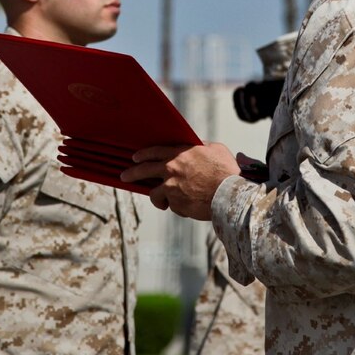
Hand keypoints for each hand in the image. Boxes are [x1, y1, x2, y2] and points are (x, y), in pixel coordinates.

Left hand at [121, 143, 240, 219]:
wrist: (229, 194)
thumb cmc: (226, 171)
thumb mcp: (215, 150)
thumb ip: (202, 147)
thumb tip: (197, 147)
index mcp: (180, 153)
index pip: (155, 151)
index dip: (143, 154)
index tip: (135, 158)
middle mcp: (171, 169)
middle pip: (144, 170)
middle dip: (132, 173)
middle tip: (124, 176)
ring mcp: (171, 187)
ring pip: (155, 194)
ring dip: (159, 199)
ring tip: (163, 203)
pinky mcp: (175, 204)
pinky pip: (172, 206)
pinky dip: (179, 208)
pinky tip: (190, 207)